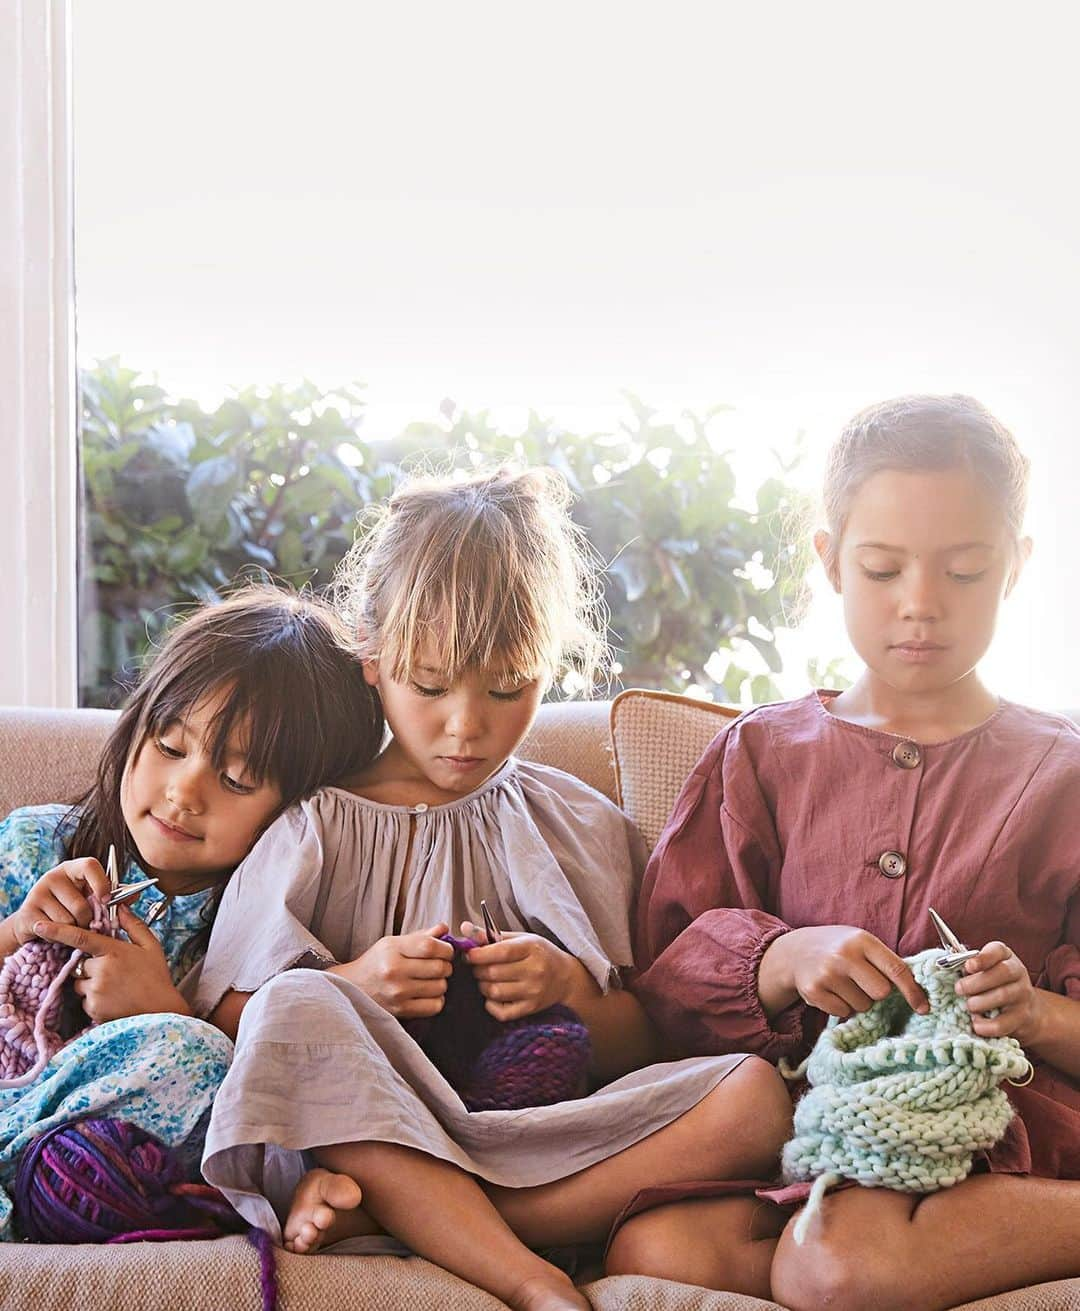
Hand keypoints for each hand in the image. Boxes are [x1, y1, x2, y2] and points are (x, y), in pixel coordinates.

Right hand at [4, 859, 111, 949]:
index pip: (90, 866)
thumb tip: (135, 895)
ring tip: (66, 927)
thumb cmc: (69, 908)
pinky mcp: (27, 912)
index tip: (106, 901)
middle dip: (87, 921)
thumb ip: (112, 896)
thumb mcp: (90, 898)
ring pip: (68, 921)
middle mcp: (53, 876)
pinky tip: (53, 932)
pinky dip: (57, 938)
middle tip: (83, 923)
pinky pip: (53, 931)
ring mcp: (38, 893)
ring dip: (72, 931)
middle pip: (81, 905)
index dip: (101, 883)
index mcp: (73, 868)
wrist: (35, 924)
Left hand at [33, 905, 190, 1022]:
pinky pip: (84, 1000)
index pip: (80, 937)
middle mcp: (101, 970)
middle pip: (80, 965)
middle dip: (91, 967)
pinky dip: (94, 1000)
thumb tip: (121, 908)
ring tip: (115, 988)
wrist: (162, 1010)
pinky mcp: (93, 1008)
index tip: (38, 926)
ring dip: (91, 984)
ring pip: (80, 983)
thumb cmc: (156, 977)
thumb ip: (133, 925)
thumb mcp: (150, 946)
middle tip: (113, 973)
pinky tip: (114, 1000)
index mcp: (113, 951)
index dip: (57, 931)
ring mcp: (96, 990)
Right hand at [333, 923, 453, 1018]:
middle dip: (446, 965)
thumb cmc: (376, 962)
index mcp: (392, 949)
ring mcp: (397, 993)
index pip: (430, 946)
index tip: (446, 951)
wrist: (351, 988)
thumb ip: (421, 936)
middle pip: (439, 968)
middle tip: (439, 965)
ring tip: (430, 979)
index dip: (445, 948)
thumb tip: (445, 929)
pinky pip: (434, 1006)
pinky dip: (436, 1000)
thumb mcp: (393, 943)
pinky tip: (427, 994)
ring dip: (441, 983)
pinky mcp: (400, 1011)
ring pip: (440, 987)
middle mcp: (394, 971)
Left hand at [460, 919, 575, 1021]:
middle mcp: (535, 971)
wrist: (565, 977)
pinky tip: (493, 995)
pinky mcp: (530, 1008)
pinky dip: (491, 1004)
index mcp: (531, 948)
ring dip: (482, 985)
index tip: (468, 954)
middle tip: (477, 966)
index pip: (501, 952)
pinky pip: (501, 1012)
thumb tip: (464, 928)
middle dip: (477, 969)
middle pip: (493, 973)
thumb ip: (491, 935)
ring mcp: (533, 992)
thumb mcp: (520, 939)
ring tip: (485, 979)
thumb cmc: (539, 954)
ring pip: (494, 992)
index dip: (479, 954)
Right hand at [760, 925, 928, 1019]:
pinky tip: (832, 991)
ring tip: (844, 984)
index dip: (913, 991)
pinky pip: (843, 1012)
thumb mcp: (860, 943)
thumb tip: (918, 990)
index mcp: (862, 940)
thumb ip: (885, 961)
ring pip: (863, 1005)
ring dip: (858, 1000)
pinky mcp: (814, 991)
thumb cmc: (838, 948)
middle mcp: (844, 955)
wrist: (795, 951)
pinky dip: (841, 1006)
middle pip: (881, 992)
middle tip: (864, 982)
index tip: (923, 1007)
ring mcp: (827, 974)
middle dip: (877, 993)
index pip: (896, 970)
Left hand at [956, 940, 1040, 1041]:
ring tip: (969, 1006)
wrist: (1023, 1009)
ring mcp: (1023, 994)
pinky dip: (986, 1026)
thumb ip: (968, 968)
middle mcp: (1018, 972)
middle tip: (959, 989)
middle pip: (1002, 972)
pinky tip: (976, 1023)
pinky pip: (1003, 1023)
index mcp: (1004, 956)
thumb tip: (944, 968)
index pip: (998, 950)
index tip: (968, 966)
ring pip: (1003, 995)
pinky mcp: (1023, 1017)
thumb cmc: (992, 984)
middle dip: (975, 982)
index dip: (983, 958)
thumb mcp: (982, 970)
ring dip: (979, 1002)